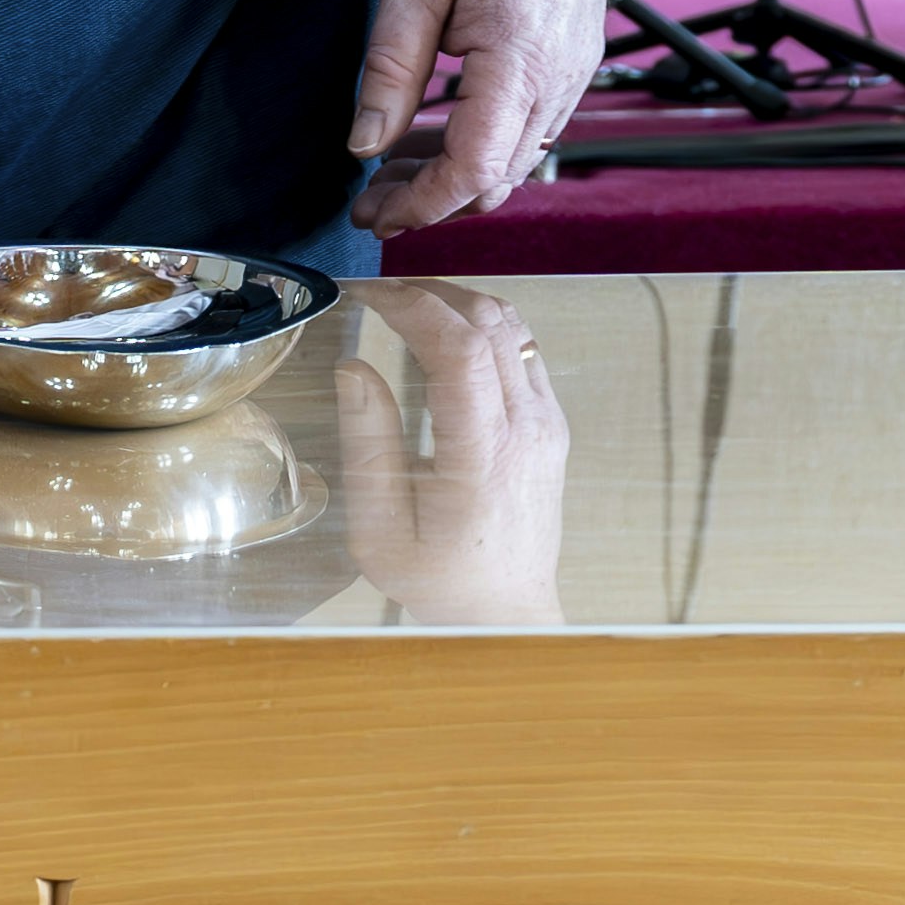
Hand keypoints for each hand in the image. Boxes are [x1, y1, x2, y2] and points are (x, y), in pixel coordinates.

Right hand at [331, 283, 569, 623]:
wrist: (504, 612)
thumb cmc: (439, 580)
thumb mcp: (379, 529)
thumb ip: (367, 444)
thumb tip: (353, 368)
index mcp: (483, 456)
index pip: (459, 348)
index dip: (412, 306)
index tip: (367, 297)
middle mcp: (527, 429)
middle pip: (490, 321)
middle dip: (431, 293)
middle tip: (381, 297)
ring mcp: (546, 422)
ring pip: (512, 326)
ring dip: (458, 304)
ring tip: (408, 309)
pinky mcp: (550, 423)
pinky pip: (522, 349)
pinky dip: (482, 328)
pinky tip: (445, 340)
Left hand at [347, 0, 617, 234]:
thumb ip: (390, 72)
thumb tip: (364, 144)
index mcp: (520, 61)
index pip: (470, 171)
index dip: (419, 204)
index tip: (372, 211)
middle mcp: (562, 75)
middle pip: (497, 179)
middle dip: (431, 201)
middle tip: (369, 199)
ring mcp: (578, 67)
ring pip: (518, 158)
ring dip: (457, 174)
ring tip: (393, 165)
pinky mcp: (578, 52)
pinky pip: (535, 124)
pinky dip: (486, 141)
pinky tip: (439, 125)